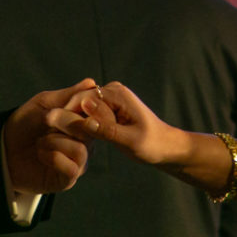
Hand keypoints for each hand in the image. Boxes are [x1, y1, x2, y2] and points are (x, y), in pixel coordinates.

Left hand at [4, 79, 99, 194]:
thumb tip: (92, 83)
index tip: (66, 103)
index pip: (99, 112)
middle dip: (65, 120)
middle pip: (91, 130)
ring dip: (55, 141)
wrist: (3, 149)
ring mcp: (79, 160)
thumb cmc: (25, 124)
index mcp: (83, 122)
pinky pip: (71, 167)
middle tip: (47, 118)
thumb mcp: (44, 103)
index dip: (86, 106)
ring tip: (40, 141)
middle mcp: (86, 141)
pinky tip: (41, 154)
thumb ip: (68, 95)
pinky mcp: (68, 178)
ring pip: (80, 149)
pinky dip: (53, 157)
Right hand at [70, 81, 198, 168]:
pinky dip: (84, 122)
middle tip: (72, 140)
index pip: (82, 98)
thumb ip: (107, 130)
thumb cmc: (151, 145)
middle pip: (79, 99)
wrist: (164, 146)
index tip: (71, 137)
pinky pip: (88, 110)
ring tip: (79, 140)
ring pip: (82, 105)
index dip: (72, 116)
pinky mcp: (109, 105)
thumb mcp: (129, 141)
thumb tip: (84, 120)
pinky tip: (84, 138)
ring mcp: (110, 96)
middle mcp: (112, 90)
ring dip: (77, 121)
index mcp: (118, 94)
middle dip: (72, 118)